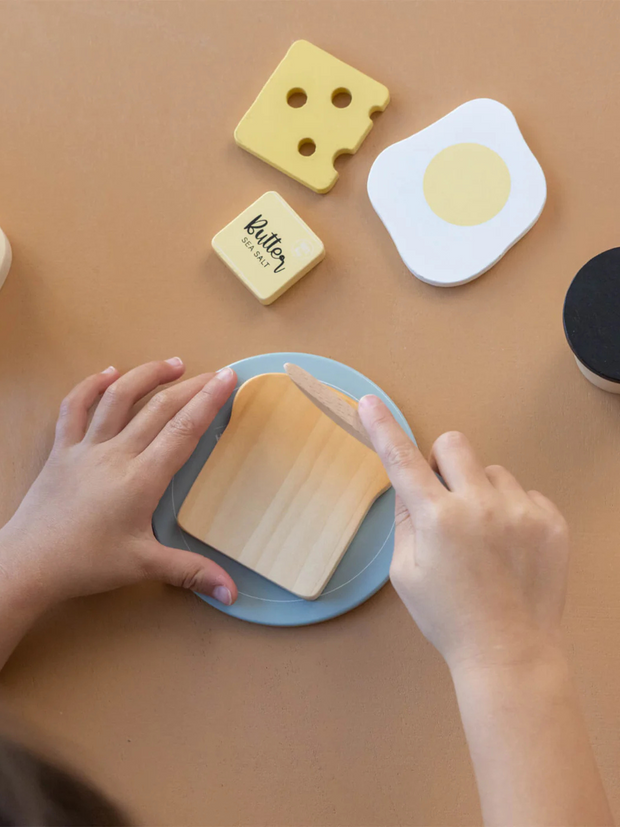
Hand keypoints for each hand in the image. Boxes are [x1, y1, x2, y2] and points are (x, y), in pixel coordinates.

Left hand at [0, 359, 238, 616]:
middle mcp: (116, 454)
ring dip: (147, 376)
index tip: (229, 378)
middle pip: (159, 408)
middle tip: (216, 373)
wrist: (28, 563)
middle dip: (192, 386)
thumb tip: (233, 593)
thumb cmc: (87, 564)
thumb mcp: (143, 566)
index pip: (183, 430)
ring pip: (118, 398)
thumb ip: (191, 573)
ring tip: (174, 364)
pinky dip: (91, 385)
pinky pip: (74, 407)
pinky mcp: (61, 449)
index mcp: (141, 479)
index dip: (209, 401)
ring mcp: (86, 447)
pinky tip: (108, 372)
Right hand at [358, 395, 569, 672]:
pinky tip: (510, 547)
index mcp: (437, 519)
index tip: (371, 403)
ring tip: (485, 537)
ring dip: (481, 492)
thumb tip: (410, 486)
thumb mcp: (405, 573)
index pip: (402, 460)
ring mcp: (521, 510)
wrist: (510, 653)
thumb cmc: (448, 617)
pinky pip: (524, 493)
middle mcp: (480, 505)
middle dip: (444, 462)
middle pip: (454, 444)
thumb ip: (405, 521)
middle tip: (445, 499)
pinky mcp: (551, 520)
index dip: (383, 429)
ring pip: (492, 472)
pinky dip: (512, 511)